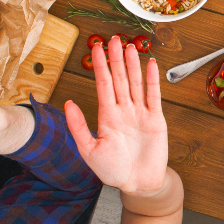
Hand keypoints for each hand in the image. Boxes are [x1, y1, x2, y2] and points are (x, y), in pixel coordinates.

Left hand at [64, 36, 169, 197]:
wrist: (138, 184)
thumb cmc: (113, 170)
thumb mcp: (89, 151)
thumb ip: (78, 127)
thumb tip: (68, 103)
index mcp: (107, 116)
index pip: (103, 85)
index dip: (100, 67)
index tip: (96, 49)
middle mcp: (123, 110)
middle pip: (119, 79)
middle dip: (115, 59)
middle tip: (113, 39)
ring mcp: (140, 113)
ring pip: (135, 83)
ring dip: (133, 65)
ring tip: (130, 46)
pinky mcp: (155, 119)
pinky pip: (154, 95)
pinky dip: (153, 80)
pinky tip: (151, 64)